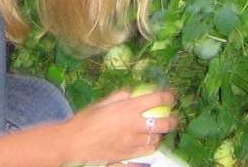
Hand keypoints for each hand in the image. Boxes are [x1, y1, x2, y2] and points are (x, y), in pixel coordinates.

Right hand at [61, 88, 177, 166]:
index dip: (168, 97)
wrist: (76, 142)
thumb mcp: (103, 103)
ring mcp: (133, 141)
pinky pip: (148, 149)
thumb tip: (132, 92)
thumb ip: (120, 96)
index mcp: (129, 107)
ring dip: (159, 133)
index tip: (171, 97)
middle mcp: (135, 124)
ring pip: (157, 137)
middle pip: (164, 122)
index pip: (157, 99)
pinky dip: (151, 145)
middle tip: (172, 116)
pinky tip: (149, 142)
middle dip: (172, 119)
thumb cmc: (86, 119)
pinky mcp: (129, 154)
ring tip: (157, 130)